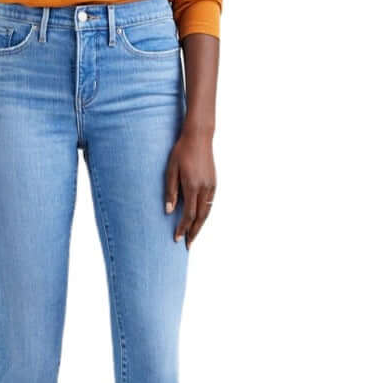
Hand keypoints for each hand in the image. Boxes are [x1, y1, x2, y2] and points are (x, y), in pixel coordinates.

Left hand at [164, 127, 216, 248]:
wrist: (199, 137)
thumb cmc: (181, 151)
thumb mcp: (170, 170)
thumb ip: (170, 191)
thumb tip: (168, 211)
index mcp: (192, 186)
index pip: (188, 214)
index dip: (183, 228)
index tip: (177, 238)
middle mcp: (204, 188)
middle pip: (200, 218)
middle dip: (193, 232)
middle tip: (188, 245)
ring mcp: (211, 186)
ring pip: (207, 212)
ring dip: (200, 225)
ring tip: (194, 235)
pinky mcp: (214, 182)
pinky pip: (210, 204)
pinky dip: (205, 215)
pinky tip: (200, 219)